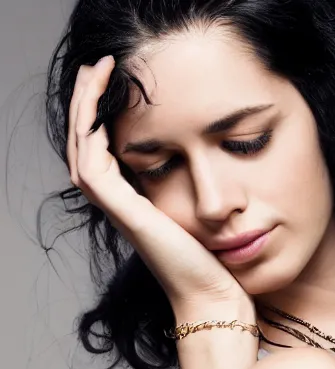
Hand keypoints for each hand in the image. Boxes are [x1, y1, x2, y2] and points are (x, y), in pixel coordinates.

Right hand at [67, 55, 254, 322]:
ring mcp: (122, 212)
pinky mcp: (130, 216)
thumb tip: (210, 169)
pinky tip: (105, 106)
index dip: (102, 119)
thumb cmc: (215, 267)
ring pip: (83, 153)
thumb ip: (192, 196)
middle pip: (86, 148)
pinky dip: (93, 135)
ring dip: (85, 111)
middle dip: (87, 105)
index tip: (113, 83)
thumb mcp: (200, 220)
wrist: (214, 299)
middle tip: (96, 67)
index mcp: (136, 206)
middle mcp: (123, 207)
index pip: (104, 154)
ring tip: (97, 72)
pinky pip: (95, 168)